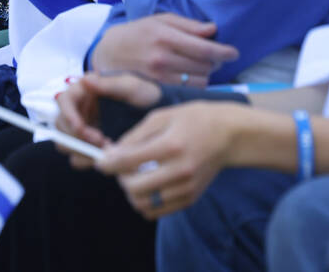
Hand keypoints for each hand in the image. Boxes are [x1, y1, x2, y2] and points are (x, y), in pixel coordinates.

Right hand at [54, 72, 162, 168]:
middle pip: (60, 126)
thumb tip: (86, 79)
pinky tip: (108, 154)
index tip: (81, 128)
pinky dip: (89, 159)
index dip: (68, 115)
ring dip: (82, 150)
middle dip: (76, 137)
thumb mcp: (131, 86)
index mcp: (84, 91)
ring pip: (66, 144)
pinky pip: (79, 156)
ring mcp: (83, 128)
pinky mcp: (90, 144)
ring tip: (106, 148)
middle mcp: (79, 109)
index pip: (63, 101)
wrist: (159, 112)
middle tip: (100, 140)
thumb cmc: (145, 93)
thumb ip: (109, 84)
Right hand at [91, 13, 237, 86]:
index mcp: (165, 37)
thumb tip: (213, 29)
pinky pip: (188, 90)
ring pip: (199, 81)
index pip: (204, 49)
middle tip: (213, 57)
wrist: (108, 53)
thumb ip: (188, 25)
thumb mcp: (160, 21)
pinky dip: (195, 84)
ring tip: (200, 66)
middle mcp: (162, 59)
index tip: (234, 52)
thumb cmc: (137, 33)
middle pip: (205, 66)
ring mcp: (159, 77)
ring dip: (206, 74)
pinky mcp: (157, 90)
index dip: (224, 52)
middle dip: (215, 62)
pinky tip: (190, 76)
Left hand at [95, 101, 242, 219]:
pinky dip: (146, 202)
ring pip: (144, 204)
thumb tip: (111, 154)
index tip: (100, 162)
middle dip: (119, 178)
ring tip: (133, 176)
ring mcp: (186, 188)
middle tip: (120, 167)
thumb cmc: (192, 120)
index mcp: (170, 145)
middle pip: (134, 188)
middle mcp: (179, 170)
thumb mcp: (161, 116)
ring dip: (131, 193)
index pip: (127, 161)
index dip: (106, 164)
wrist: (228, 135)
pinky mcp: (190, 198)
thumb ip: (134, 137)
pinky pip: (158, 211)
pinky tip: (147, 185)